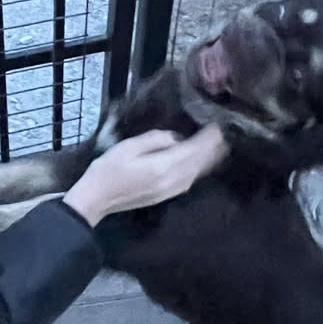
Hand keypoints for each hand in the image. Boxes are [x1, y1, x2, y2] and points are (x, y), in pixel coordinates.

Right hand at [63, 125, 226, 225]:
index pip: (194, 148)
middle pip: (200, 161)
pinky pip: (190, 179)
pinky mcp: (168, 195)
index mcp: (164, 166)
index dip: (208, 137)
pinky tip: (202, 161)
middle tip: (224, 132)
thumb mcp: (129, 146)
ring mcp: (172, 190)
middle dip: (213, 147)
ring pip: (198, 172)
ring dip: (210, 158)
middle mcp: (173, 180)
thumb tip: (176, 138)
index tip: (218, 125)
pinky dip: (200, 168)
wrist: (98, 199)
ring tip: (220, 145)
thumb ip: (156, 140)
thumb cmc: (108, 169)